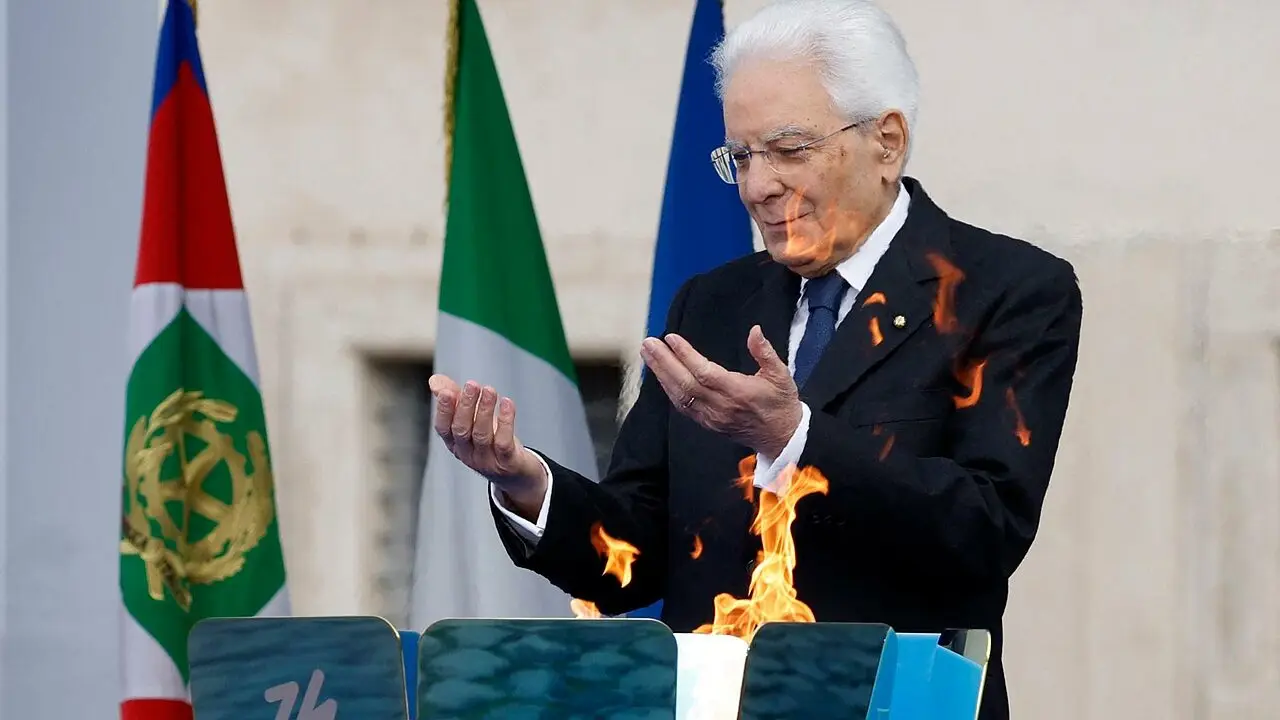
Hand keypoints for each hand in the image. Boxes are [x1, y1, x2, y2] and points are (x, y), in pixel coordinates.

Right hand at [428, 375, 547, 511]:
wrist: (517, 475)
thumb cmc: (492, 443)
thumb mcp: (472, 422)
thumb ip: (455, 401)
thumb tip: (435, 381)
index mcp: (455, 444)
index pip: (443, 428)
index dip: (444, 410)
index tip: (446, 391)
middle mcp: (468, 454)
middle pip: (462, 430)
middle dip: (466, 406)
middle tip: (472, 384)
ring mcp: (487, 461)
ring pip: (482, 435)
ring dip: (485, 410)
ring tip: (489, 390)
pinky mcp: (507, 463)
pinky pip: (504, 442)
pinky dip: (506, 421)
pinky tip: (507, 403)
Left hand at [640, 325, 802, 456]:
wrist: (781, 437)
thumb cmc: (781, 403)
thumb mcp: (781, 375)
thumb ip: (765, 352)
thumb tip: (754, 330)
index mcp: (738, 392)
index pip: (705, 373)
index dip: (685, 355)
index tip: (671, 338)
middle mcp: (721, 407)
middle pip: (685, 384)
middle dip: (664, 362)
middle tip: (648, 343)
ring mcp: (712, 417)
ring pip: (679, 396)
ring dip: (661, 374)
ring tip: (648, 354)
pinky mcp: (707, 424)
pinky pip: (682, 406)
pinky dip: (668, 389)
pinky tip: (660, 374)